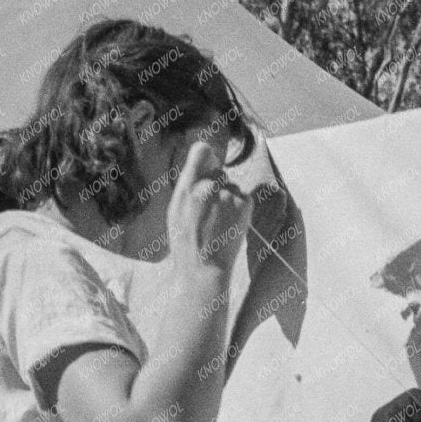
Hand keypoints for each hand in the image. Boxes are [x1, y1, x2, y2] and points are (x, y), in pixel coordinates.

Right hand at [167, 140, 253, 278]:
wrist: (205, 270)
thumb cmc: (187, 244)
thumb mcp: (175, 210)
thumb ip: (187, 184)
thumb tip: (202, 159)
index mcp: (187, 188)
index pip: (201, 151)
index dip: (206, 155)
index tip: (209, 162)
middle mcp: (209, 187)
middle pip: (218, 173)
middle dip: (216, 186)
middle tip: (210, 212)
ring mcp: (229, 195)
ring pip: (231, 187)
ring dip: (228, 199)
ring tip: (218, 223)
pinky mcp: (245, 204)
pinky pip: (243, 197)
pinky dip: (239, 208)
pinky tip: (229, 224)